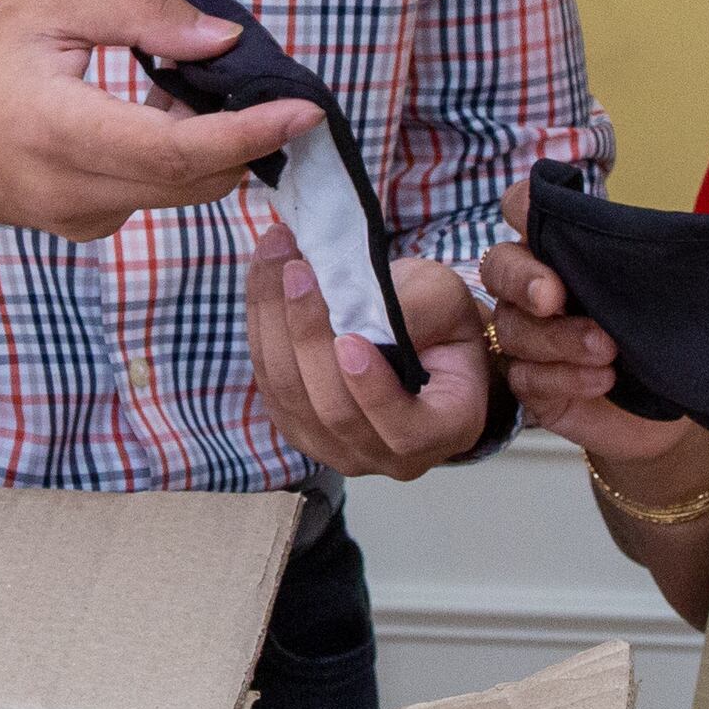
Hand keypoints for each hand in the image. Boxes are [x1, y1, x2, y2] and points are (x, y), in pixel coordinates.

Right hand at [0, 0, 314, 261]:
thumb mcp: (52, 3)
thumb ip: (142, 14)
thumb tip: (225, 39)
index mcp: (62, 130)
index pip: (180, 150)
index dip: (251, 134)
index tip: (305, 109)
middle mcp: (75, 191)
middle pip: (197, 179)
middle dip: (246, 135)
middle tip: (260, 78)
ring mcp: (81, 220)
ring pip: (181, 191)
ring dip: (209, 143)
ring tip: (178, 82)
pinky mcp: (84, 228)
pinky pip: (154, 195)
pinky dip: (175, 157)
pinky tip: (147, 113)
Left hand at [245, 220, 493, 478]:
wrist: (414, 328)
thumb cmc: (441, 320)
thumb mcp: (446, 301)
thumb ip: (416, 312)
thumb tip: (357, 316)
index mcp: (444, 429)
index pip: (405, 431)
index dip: (373, 392)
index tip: (349, 340)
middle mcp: (387, 455)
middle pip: (333, 409)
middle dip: (308, 334)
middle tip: (297, 269)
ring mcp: (335, 447)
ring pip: (290, 393)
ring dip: (274, 318)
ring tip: (274, 254)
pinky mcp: (295, 424)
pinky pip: (268, 380)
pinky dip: (262, 323)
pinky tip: (265, 276)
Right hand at [478, 190, 708, 485]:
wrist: (683, 395)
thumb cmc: (670, 326)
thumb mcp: (666, 279)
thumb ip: (647, 249)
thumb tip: (662, 227)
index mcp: (561, 246)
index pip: (522, 209)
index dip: (522, 206)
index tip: (533, 215)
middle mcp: (533, 286)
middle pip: (498, 267)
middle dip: (522, 279)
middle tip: (552, 296)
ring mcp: (528, 336)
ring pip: (514, 328)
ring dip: (559, 337)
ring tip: (606, 348)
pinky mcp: (534, 386)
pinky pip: (528, 378)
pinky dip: (565, 376)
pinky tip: (603, 378)